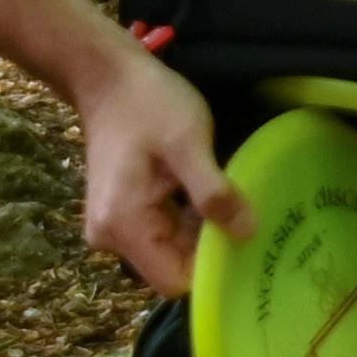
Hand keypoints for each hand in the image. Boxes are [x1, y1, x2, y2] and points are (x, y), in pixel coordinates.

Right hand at [75, 41, 242, 293]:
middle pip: (173, 266)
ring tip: (234, 202)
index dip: (212, 267)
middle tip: (248, 218)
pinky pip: (162, 231)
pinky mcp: (122, 213)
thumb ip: (214, 193)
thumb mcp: (188, 143)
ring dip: (201, 230)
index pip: (174, 280)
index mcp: (124, 226)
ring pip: (171, 249)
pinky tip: (209, 193)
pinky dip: (188, 218)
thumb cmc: (148, 104)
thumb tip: (246, 234)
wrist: (108, 76)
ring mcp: (114, 226)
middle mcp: (111, 238)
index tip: (247, 242)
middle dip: (210, 246)